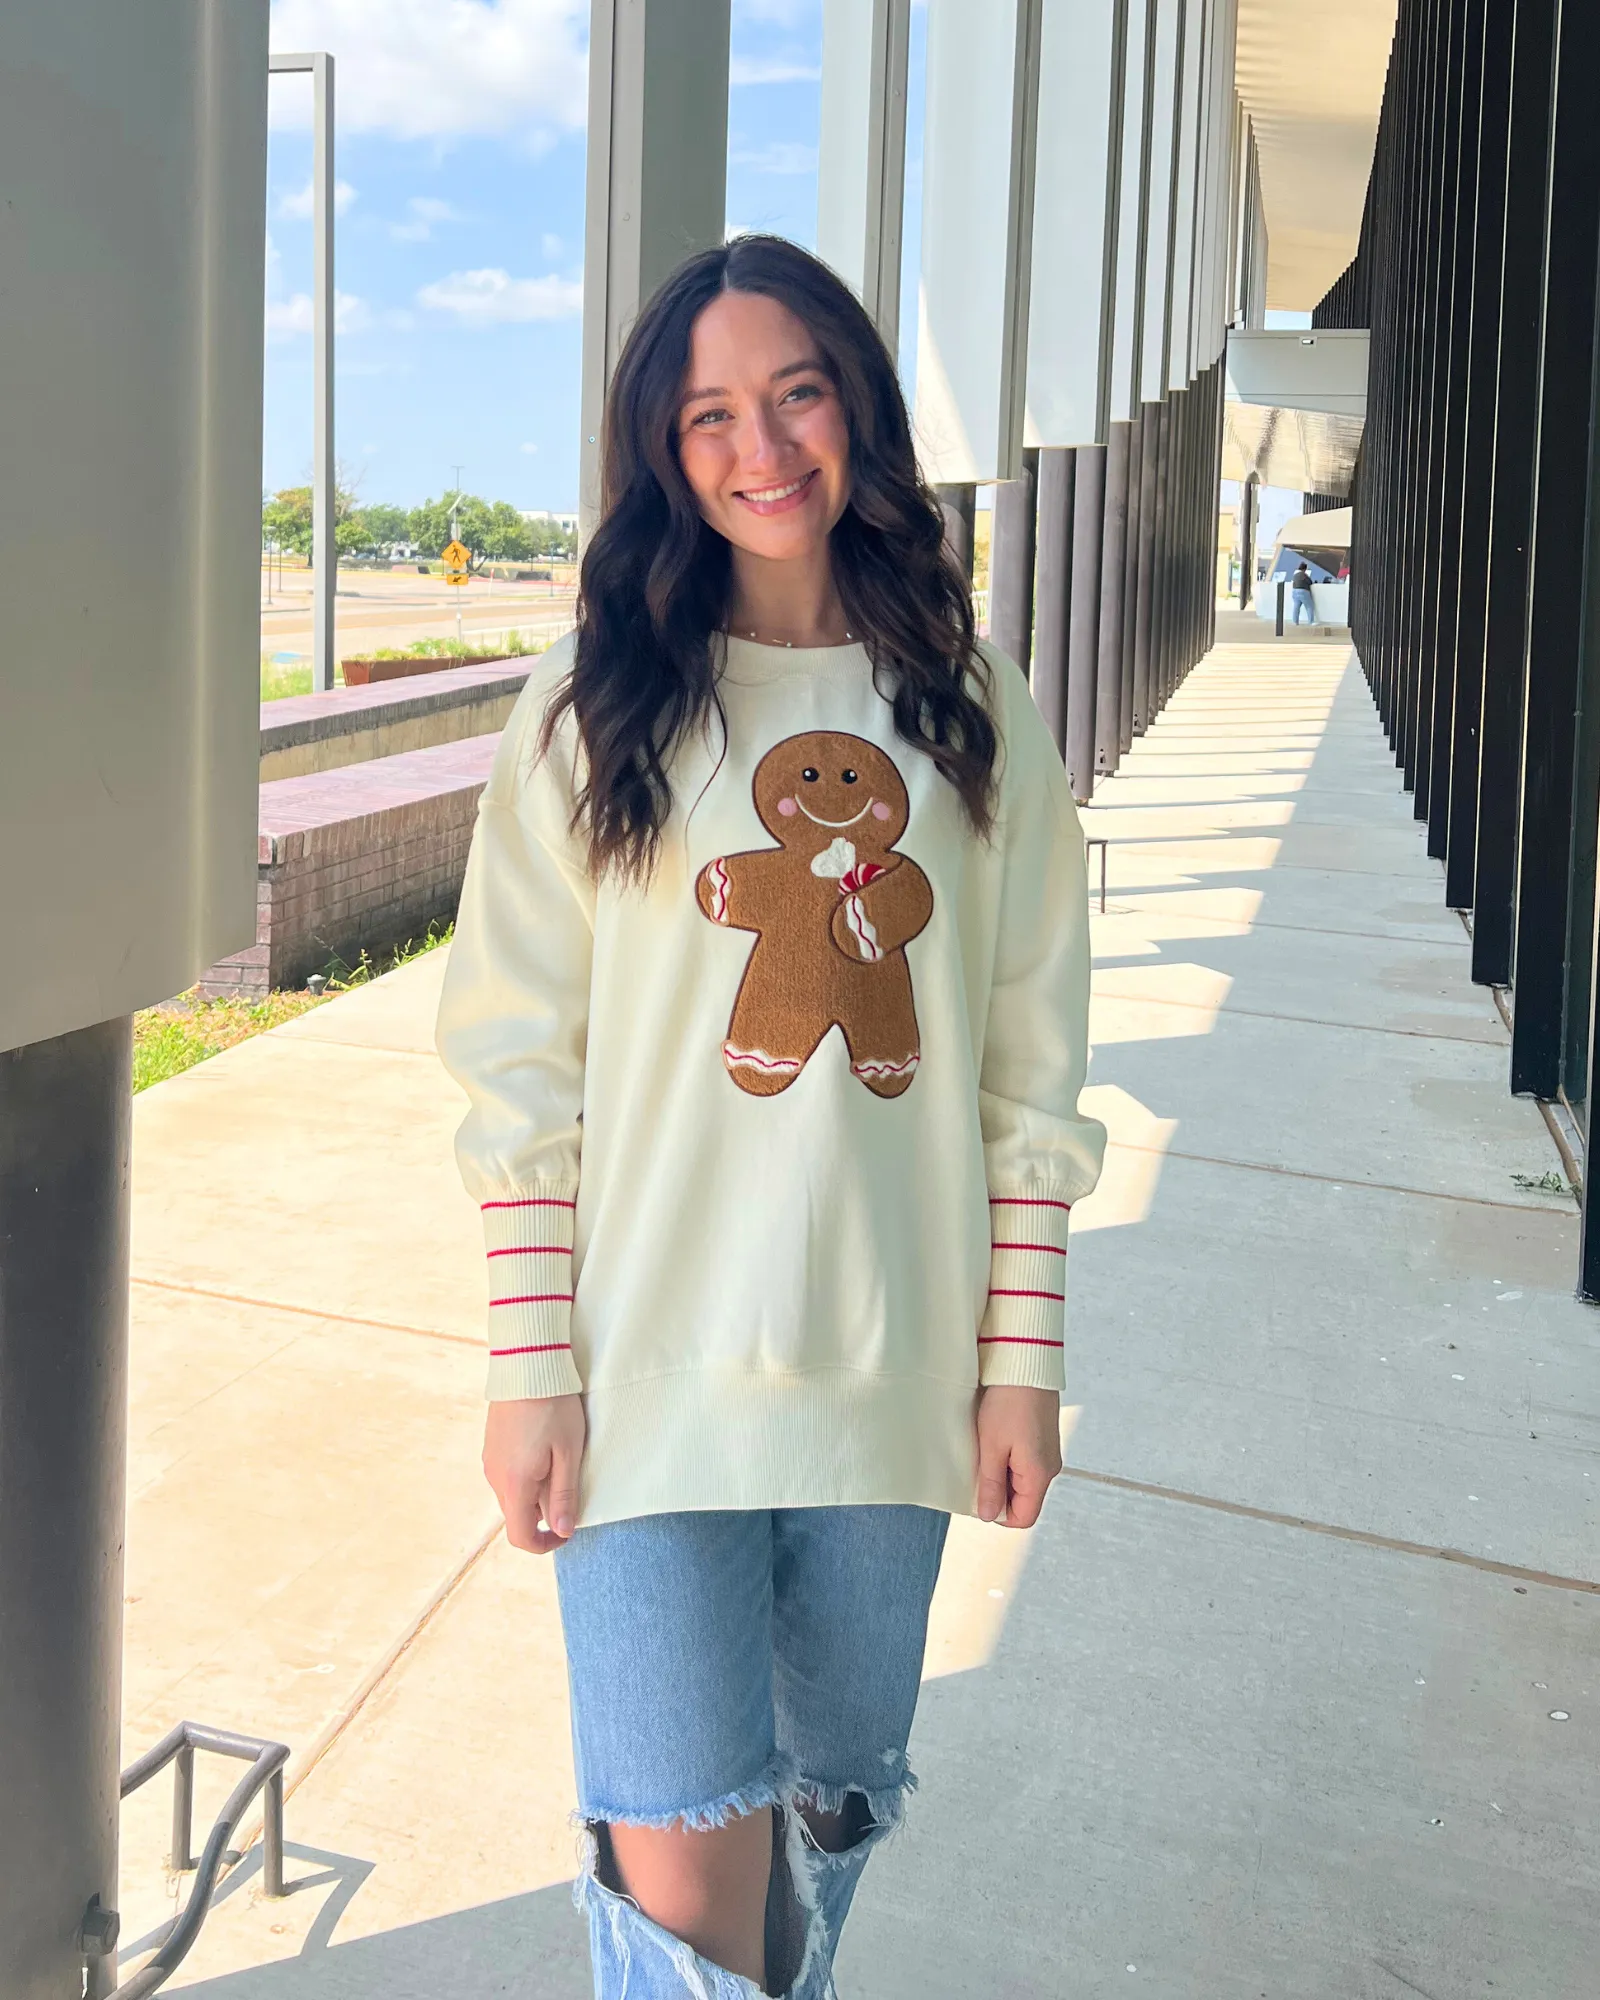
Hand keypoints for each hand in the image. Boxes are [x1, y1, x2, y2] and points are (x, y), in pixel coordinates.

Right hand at [483, 1395, 586, 1553]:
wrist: (527, 1364)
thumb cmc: (554, 1407)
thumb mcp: (568, 1452)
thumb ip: (564, 1495)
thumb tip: (562, 1531)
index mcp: (514, 1483)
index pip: (521, 1536)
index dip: (545, 1544)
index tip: (567, 1531)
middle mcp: (495, 1477)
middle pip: (517, 1515)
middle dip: (543, 1513)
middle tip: (569, 1485)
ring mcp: (490, 1461)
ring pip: (513, 1494)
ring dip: (535, 1492)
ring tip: (558, 1460)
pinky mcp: (491, 1446)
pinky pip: (507, 1475)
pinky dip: (525, 1475)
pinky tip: (543, 1448)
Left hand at [975, 1385, 1061, 1528]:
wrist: (1027, 1364)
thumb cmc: (1009, 1403)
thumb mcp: (992, 1446)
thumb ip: (991, 1484)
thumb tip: (989, 1515)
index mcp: (1039, 1475)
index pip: (1024, 1517)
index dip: (999, 1514)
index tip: (978, 1495)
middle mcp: (1049, 1467)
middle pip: (1023, 1499)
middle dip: (998, 1491)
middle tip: (977, 1468)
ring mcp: (1048, 1452)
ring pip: (1023, 1480)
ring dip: (1002, 1473)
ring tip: (985, 1450)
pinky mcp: (1044, 1438)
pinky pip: (1026, 1462)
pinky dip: (1009, 1458)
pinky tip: (996, 1439)